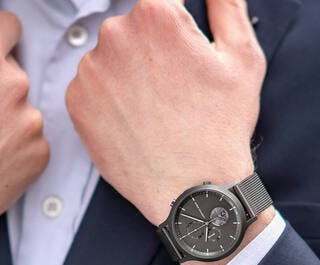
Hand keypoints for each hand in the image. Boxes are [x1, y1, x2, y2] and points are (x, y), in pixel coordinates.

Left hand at [66, 0, 266, 225]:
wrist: (192, 190)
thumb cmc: (220, 128)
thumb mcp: (243, 59)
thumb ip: (227, 7)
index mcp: (156, 16)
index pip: (161, 1)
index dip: (176, 26)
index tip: (180, 49)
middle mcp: (116, 35)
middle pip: (134, 27)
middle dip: (154, 47)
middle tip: (177, 84)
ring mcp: (91, 70)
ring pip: (112, 56)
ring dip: (131, 71)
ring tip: (158, 107)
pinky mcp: (76, 102)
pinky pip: (93, 86)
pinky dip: (112, 98)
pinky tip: (137, 119)